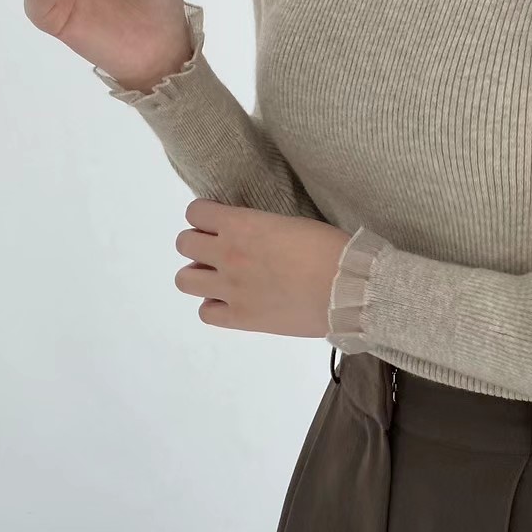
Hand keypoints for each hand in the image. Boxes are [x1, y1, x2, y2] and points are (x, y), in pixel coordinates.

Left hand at [175, 201, 352, 337]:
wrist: (348, 290)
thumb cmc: (330, 249)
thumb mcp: (290, 224)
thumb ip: (261, 229)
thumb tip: (254, 239)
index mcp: (241, 225)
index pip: (196, 212)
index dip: (205, 217)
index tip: (219, 224)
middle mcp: (227, 255)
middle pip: (183, 244)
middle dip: (199, 245)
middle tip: (221, 253)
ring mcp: (230, 289)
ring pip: (184, 280)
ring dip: (199, 276)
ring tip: (221, 279)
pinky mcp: (240, 318)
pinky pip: (205, 313)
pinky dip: (214, 307)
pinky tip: (232, 303)